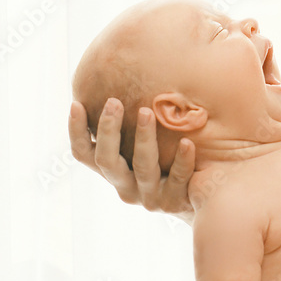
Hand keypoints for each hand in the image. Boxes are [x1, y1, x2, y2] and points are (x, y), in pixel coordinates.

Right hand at [68, 98, 194, 214]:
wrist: (203, 201)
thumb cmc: (169, 163)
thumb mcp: (146, 147)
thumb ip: (132, 125)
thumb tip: (122, 76)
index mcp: (113, 171)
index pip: (84, 154)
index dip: (76, 132)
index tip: (76, 103)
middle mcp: (125, 186)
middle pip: (106, 161)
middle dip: (108, 130)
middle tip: (113, 101)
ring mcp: (148, 197)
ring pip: (142, 167)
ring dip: (143, 137)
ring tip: (146, 111)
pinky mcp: (173, 203)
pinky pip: (178, 179)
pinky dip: (182, 160)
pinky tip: (187, 142)